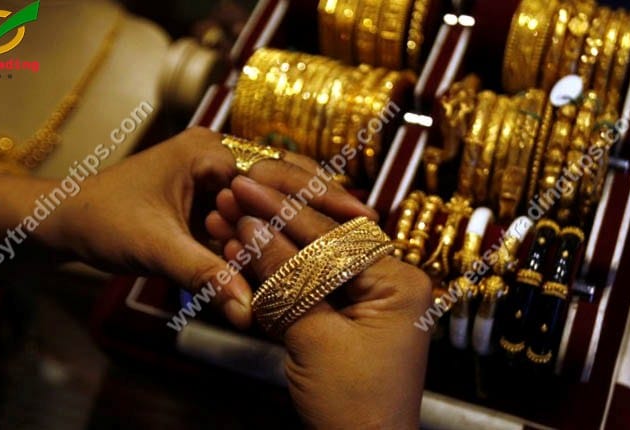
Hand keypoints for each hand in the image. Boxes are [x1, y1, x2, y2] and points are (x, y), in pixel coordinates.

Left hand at [43, 127, 374, 327]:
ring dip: (304, 221)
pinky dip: (276, 237)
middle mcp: (219, 159)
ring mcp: (218, 182)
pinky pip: (254, 220)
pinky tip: (304, 254)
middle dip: (325, 204)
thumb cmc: (102, 220)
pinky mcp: (213, 206)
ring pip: (274, 201)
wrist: (66, 224)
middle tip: (368, 228)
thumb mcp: (155, 246)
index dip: (322, 195)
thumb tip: (251, 312)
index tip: (360, 217)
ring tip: (348, 241)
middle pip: (287, 180)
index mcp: (210, 151)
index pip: (280, 171)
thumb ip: (205, 274)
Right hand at [207, 176, 431, 428]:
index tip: (247, 189)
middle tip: (237, 194)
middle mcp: (388, 284)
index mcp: (398, 282)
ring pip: (309, 263)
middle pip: (321, 243)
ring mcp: (366, 302)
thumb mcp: (316, 338)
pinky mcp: (344, 319)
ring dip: (269, 248)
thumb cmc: (355, 406)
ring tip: (230, 223)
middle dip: (275, 223)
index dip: (284, 212)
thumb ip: (286, 279)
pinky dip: (275, 279)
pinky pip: (307, 288)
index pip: (332, 236)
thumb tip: (254, 229)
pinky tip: (245, 258)